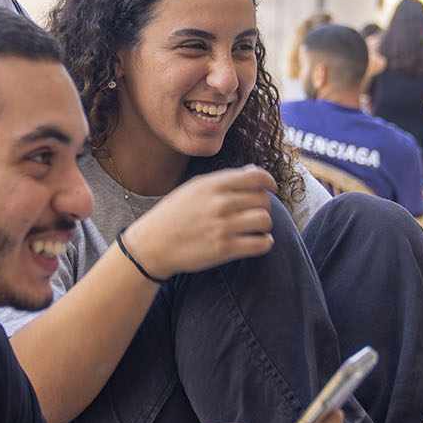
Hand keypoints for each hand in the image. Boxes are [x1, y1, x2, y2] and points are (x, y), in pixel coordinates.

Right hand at [125, 166, 275, 277]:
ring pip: (265, 221)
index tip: (270, 189)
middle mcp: (220, 204)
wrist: (152, 244)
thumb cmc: (174, 214)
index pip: (257, 177)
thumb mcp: (195, 188)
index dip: (269, 182)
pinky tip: (255, 241)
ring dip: (264, 225)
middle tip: (253, 212)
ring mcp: (223, 227)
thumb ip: (225, 179)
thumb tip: (255, 173)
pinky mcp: (224, 249)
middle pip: (263, 200)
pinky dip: (264, 243)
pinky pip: (261, 244)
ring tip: (254, 228)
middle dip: (263, 206)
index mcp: (213, 185)